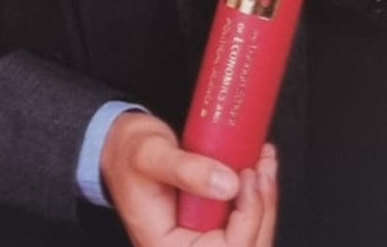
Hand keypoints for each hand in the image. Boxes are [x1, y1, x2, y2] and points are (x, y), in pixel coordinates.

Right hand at [100, 112, 276, 246]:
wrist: (121, 148)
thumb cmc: (128, 155)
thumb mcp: (151, 155)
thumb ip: (187, 170)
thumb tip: (229, 184)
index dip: (246, 216)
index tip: (248, 175)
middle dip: (263, 208)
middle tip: (264, 165)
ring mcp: (202, 238)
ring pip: (251, 237)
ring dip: (265, 200)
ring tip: (265, 160)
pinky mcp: (213, 222)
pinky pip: (244, 220)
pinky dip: (258, 194)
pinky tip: (261, 166)